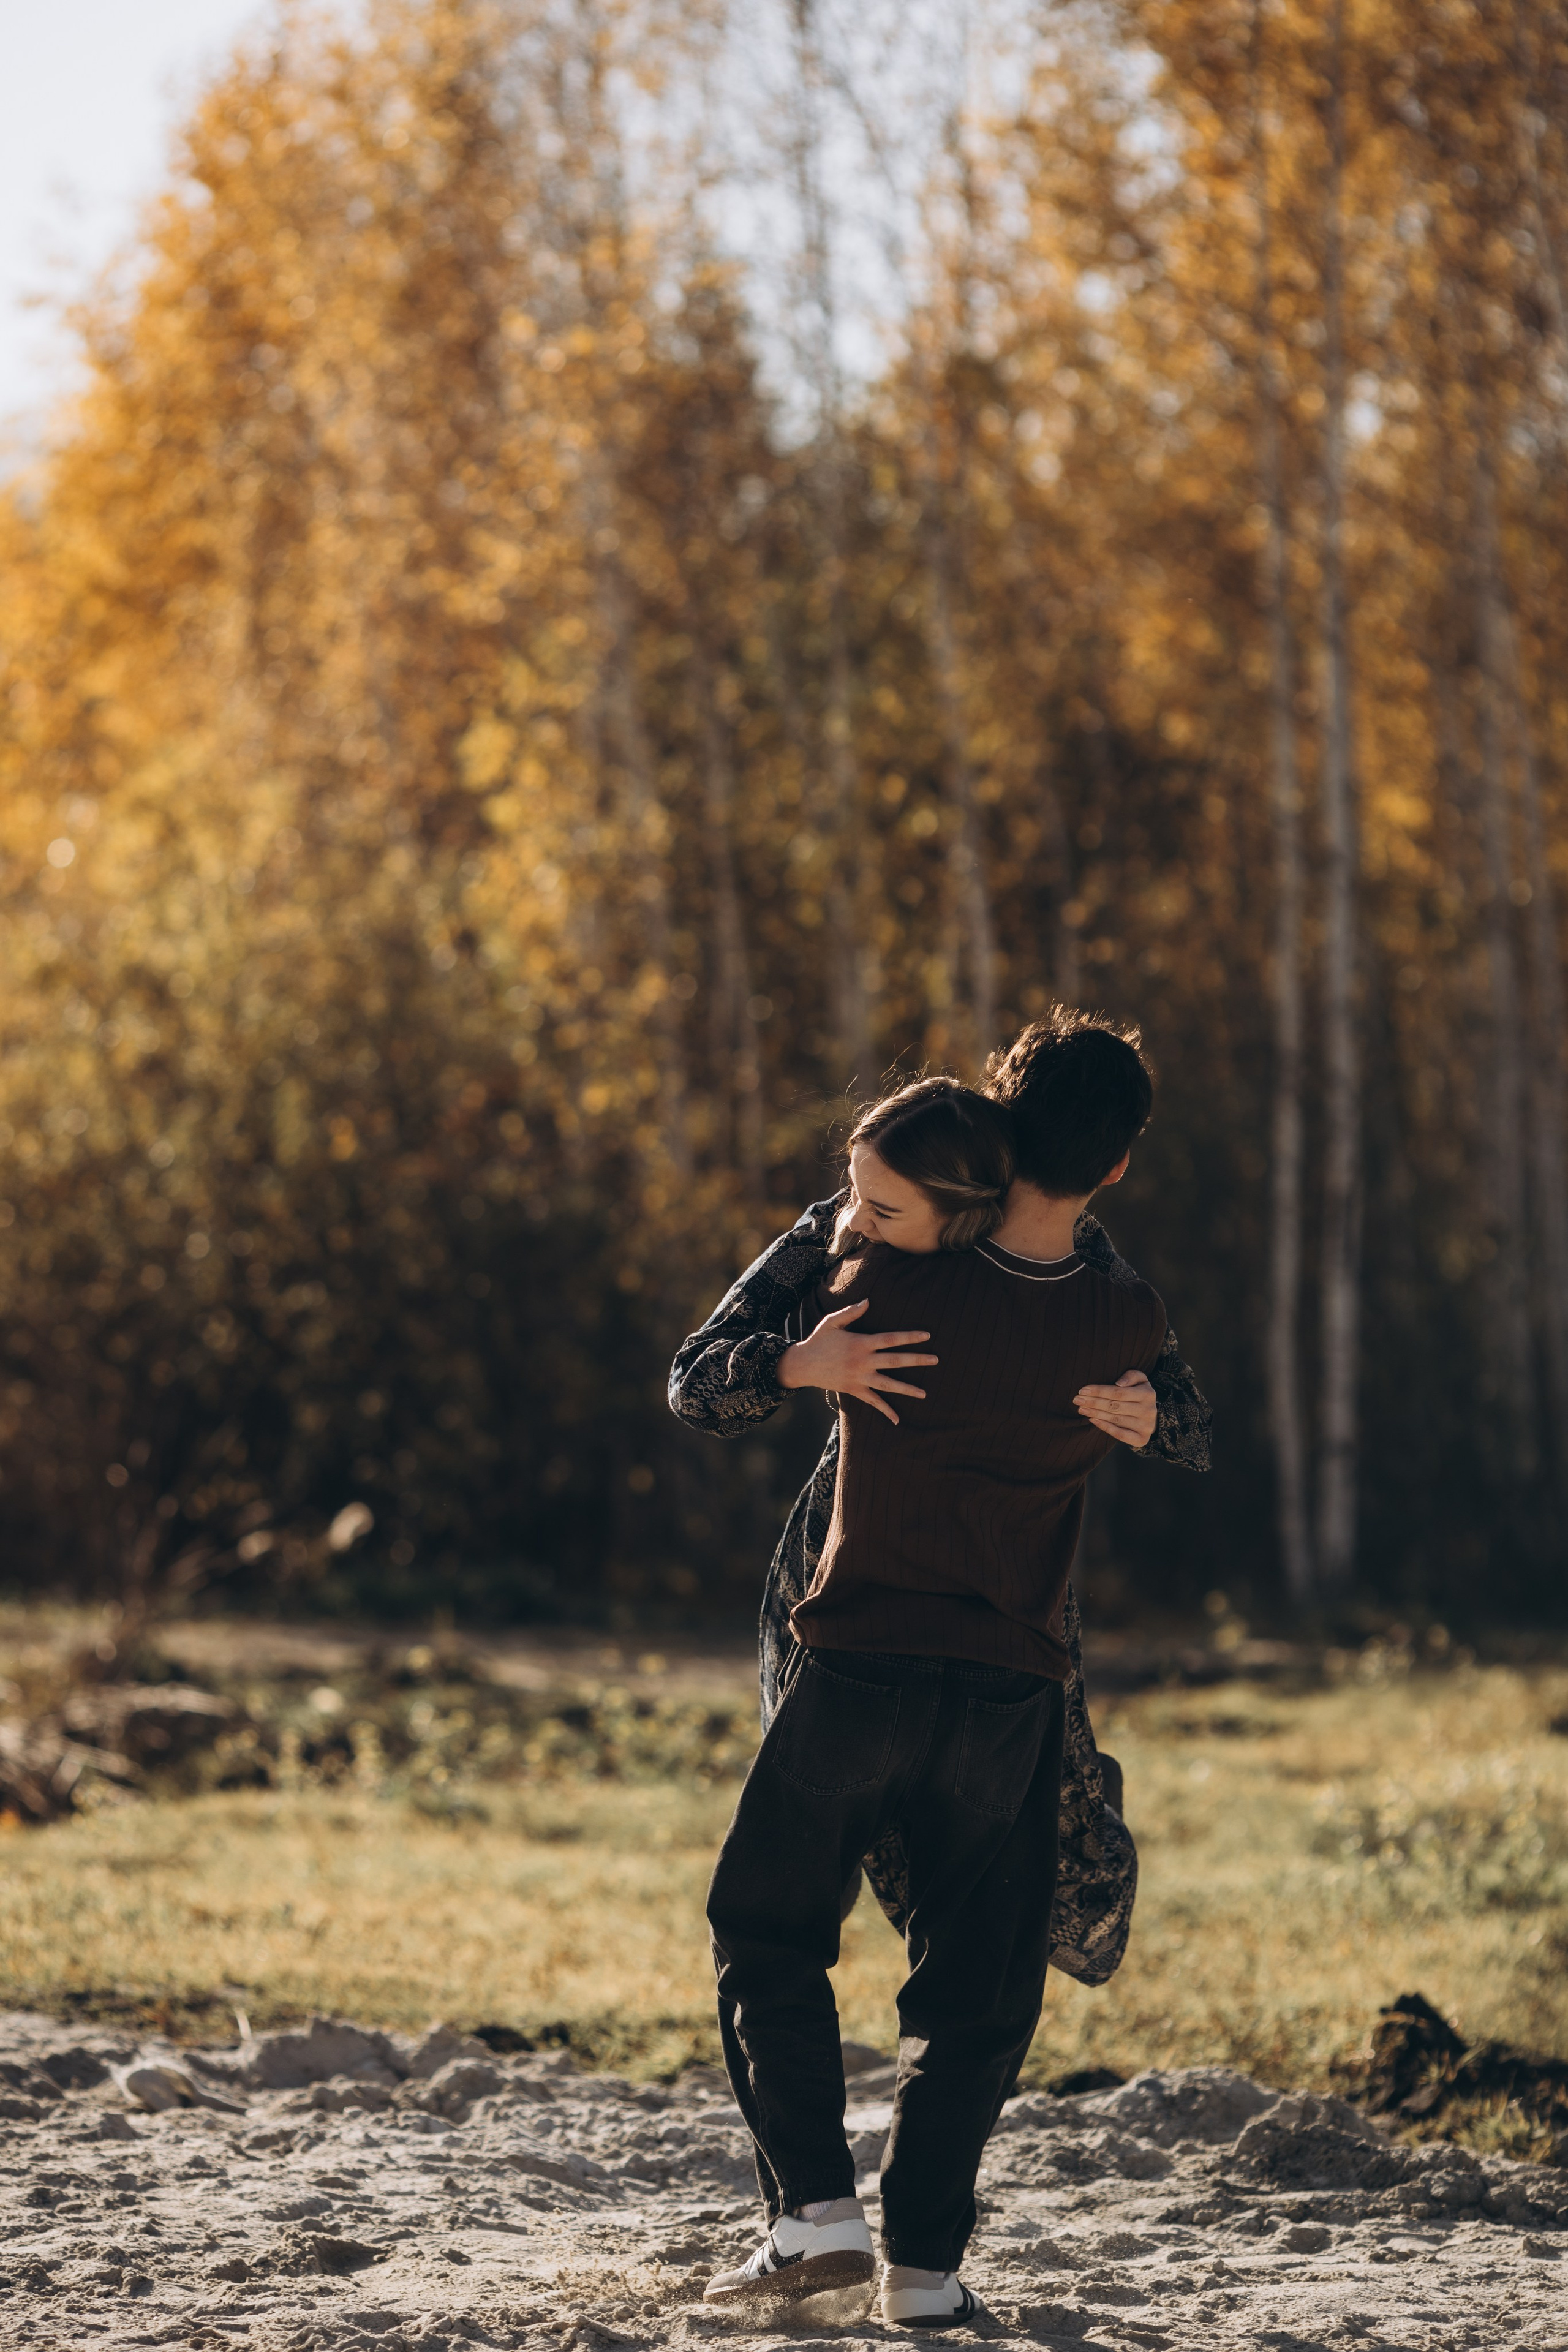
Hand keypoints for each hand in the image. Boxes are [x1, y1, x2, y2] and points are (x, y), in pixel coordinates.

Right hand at [777, 1298, 937, 1424]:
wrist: (802, 1365)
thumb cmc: (818, 1340)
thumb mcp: (831, 1322)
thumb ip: (851, 1312)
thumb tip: (869, 1301)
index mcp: (861, 1343)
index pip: (890, 1339)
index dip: (909, 1337)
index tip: (927, 1335)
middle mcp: (863, 1362)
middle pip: (895, 1361)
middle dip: (917, 1360)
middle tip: (936, 1359)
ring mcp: (859, 1378)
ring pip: (888, 1385)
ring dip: (907, 1389)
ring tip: (924, 1394)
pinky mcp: (854, 1390)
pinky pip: (873, 1402)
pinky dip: (885, 1411)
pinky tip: (897, 1420)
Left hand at [1075, 1368, 1156, 1448]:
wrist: (1149, 1416)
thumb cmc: (1138, 1393)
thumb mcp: (1140, 1380)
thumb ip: (1131, 1375)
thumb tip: (1119, 1383)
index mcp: (1148, 1394)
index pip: (1118, 1393)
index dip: (1099, 1391)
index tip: (1082, 1390)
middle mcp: (1149, 1411)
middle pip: (1115, 1406)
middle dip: (1093, 1402)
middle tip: (1077, 1400)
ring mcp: (1146, 1426)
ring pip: (1115, 1419)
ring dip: (1095, 1413)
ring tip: (1081, 1408)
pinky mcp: (1141, 1439)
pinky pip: (1120, 1434)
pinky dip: (1105, 1427)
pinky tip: (1092, 1420)